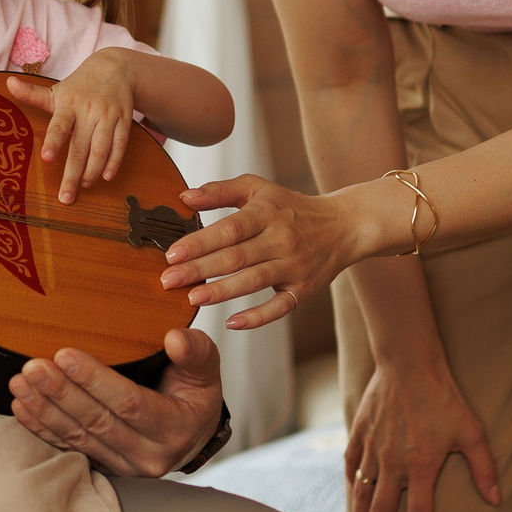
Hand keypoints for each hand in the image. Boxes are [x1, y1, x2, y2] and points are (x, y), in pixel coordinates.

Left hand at [6, 50, 133, 204]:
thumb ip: (31, 93)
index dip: (53, 142)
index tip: (46, 159)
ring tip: (83, 185)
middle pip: (80, 147)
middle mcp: (89, 111)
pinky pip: (120, 145)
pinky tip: (106, 176)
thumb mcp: (56, 90)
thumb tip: (8, 83)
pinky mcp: (124, 121)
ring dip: (93, 170)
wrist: (115, 68)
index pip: (59, 125)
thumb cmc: (80, 86)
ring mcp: (108, 116)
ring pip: (101, 149)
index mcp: (69, 105)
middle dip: (72, 174)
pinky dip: (114, 162)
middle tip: (65, 197)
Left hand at [9, 327, 222, 476]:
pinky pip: (70, 447)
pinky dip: (43, 428)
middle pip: (97, 421)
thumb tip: (175, 339)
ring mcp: (125, 466)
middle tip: (33, 368)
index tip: (65, 356)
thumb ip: (195, 352)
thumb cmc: (195, 395)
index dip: (96, 381)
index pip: (130, 403)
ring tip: (20, 383)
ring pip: (79, 436)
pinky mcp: (106, 467)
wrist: (193, 435)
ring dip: (45, 409)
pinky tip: (22, 407)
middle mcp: (150, 454)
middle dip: (61, 393)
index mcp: (175, 428)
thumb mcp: (206, 370)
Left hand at [163, 175, 365, 327]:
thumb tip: (184, 196)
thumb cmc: (290, 207)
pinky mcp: (304, 289)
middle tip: (168, 281)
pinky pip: (280, 307)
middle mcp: (281, 239)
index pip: (229, 229)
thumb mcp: (258, 188)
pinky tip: (232, 323)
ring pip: (254, 281)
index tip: (171, 254)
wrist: (342, 226)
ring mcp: (294, 266)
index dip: (199, 242)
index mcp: (266, 213)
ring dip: (222, 292)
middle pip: (236, 257)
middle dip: (200, 270)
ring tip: (193, 299)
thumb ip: (220, 191)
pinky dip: (257, 317)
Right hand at [343, 352, 499, 511]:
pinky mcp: (359, 435)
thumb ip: (483, 468)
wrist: (408, 364)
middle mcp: (392, 464)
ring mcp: (372, 450)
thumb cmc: (444, 397)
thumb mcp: (472, 431)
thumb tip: (496, 500)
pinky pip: (351, 468)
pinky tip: (351, 498)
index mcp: (421, 467)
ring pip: (362, 495)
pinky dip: (350, 486)